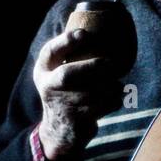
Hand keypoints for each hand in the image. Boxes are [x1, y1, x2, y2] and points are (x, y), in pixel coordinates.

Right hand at [33, 8, 129, 160]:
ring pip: (91, 92)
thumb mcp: (58, 75)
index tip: (84, 34)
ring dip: (110, 86)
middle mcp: (49, 88)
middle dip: (92, 66)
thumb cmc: (66, 94)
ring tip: (117, 83)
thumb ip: (70, 57)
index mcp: (43, 71)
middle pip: (68, 75)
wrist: (60, 132)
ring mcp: (62, 105)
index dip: (66, 41)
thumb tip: (101, 28)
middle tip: (111, 62)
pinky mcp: (77, 120)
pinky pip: (102, 106)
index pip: (50, 52)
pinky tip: (117, 96)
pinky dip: (115, 100)